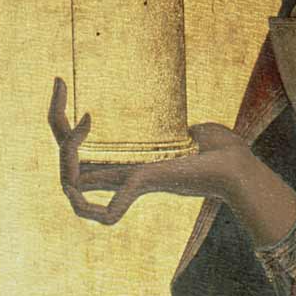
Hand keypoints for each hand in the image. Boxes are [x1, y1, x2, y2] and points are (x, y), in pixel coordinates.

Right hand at [49, 77, 250, 225]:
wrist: (240, 165)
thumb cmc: (219, 149)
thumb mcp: (181, 131)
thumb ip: (165, 126)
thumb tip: (164, 118)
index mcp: (125, 160)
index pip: (76, 146)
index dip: (59, 114)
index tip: (59, 81)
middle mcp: (121, 173)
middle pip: (64, 163)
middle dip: (55, 122)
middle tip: (61, 84)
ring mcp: (131, 181)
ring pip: (71, 185)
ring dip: (65, 156)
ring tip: (83, 124)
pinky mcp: (146, 183)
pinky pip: (107, 214)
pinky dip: (95, 208)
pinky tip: (96, 179)